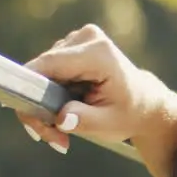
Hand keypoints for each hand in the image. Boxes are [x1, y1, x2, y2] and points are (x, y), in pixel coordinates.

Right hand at [17, 24, 176, 176]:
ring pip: (41, 74)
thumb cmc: (129, 114)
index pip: (48, 65)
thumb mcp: (110, 124)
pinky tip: (65, 113)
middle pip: (41, 72)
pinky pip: (48, 72)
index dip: (31, 92)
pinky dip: (51, 96)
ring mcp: (77, 39)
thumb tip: (61, 118)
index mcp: (98, 53)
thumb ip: (85, 120)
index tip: (33, 124)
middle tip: (54, 138)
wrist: (145, 103)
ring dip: (46, 105)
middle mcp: (86, 38)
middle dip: (40, 108)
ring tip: (63, 129)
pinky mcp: (71, 46)